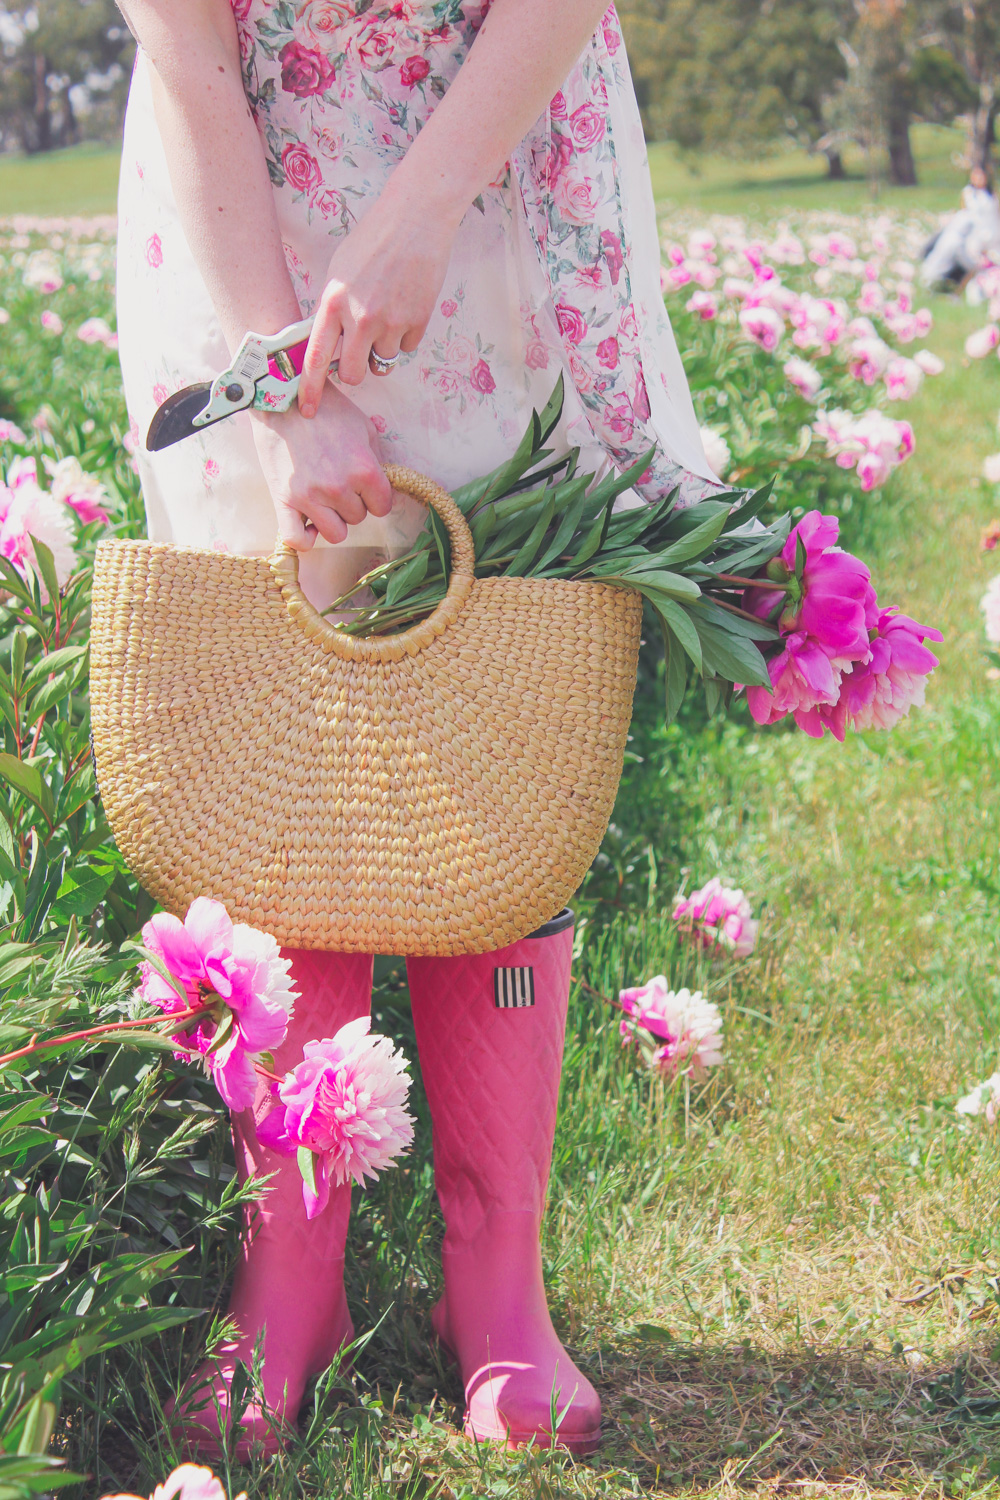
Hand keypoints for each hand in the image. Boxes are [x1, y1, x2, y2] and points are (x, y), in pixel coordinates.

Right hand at [251, 383, 391, 548]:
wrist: (282, 397)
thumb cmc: (326, 409)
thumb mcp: (364, 427)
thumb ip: (376, 460)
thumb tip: (382, 485)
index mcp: (364, 470)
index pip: (382, 507)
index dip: (375, 498)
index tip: (364, 488)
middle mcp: (339, 488)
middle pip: (357, 518)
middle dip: (351, 503)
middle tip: (337, 482)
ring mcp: (310, 497)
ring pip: (335, 534)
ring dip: (332, 520)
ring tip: (323, 499)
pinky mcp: (283, 500)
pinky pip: (297, 539)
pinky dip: (304, 538)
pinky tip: (307, 522)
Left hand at [297, 187, 460, 410]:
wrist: (416, 219)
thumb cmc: (373, 241)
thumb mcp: (339, 272)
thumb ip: (332, 310)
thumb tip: (330, 344)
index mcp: (333, 303)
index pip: (315, 358)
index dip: (308, 390)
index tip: (306, 411)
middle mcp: (360, 317)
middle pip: (354, 374)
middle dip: (356, 370)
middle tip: (360, 354)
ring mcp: (391, 322)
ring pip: (383, 361)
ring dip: (383, 348)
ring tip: (388, 313)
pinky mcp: (417, 321)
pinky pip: (408, 347)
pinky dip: (406, 335)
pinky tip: (406, 305)